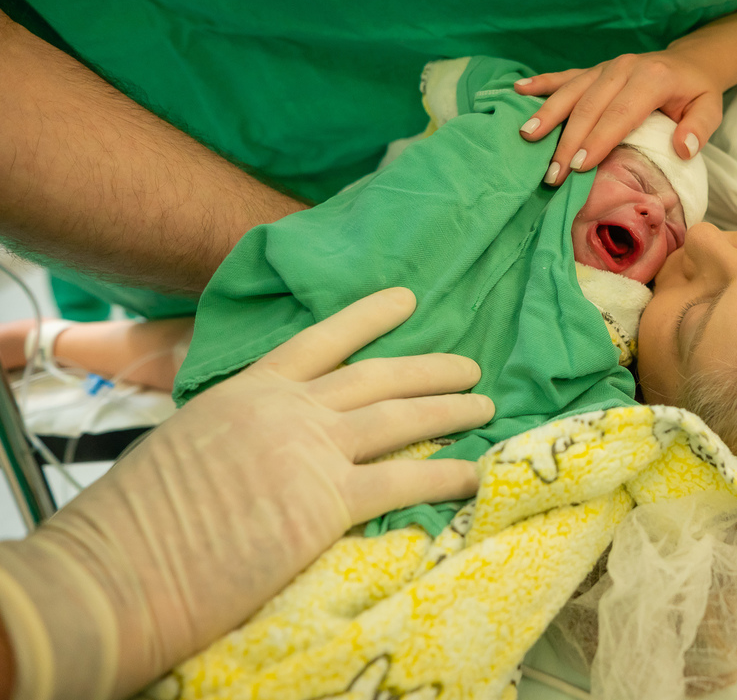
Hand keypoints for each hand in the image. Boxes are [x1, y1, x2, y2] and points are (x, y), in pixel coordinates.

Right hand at [0, 287, 493, 699]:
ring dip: (450, 412)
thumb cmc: (141, 520)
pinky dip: (446, 475)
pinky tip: (474, 473)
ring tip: (486, 406)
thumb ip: (241, 430)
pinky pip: (405, 480)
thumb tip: (269, 442)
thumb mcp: (190, 443)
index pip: (321, 340)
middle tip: (470, 366)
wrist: (119, 569)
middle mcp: (287, 408)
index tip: (407, 299)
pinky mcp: (326, 500)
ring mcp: (309, 449)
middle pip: (378, 378)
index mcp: (250, 388)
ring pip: (400, 419)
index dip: (369, 317)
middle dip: (430, 369)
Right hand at [515, 50, 722, 185]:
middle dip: (568, 141)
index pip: (620, 112)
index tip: (580, 167)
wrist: (689, 62)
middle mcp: (623, 68)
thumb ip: (699, 129)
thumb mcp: (710, 109)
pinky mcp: (593, 69)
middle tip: (552, 173)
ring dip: (547, 115)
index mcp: (652, 79)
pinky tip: (518, 90)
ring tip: (526, 137)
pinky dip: (541, 82)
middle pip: (589, 106)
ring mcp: (605, 66)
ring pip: (571, 91)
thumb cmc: (696, 92)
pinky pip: (564, 76)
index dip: (599, 140)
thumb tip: (682, 150)